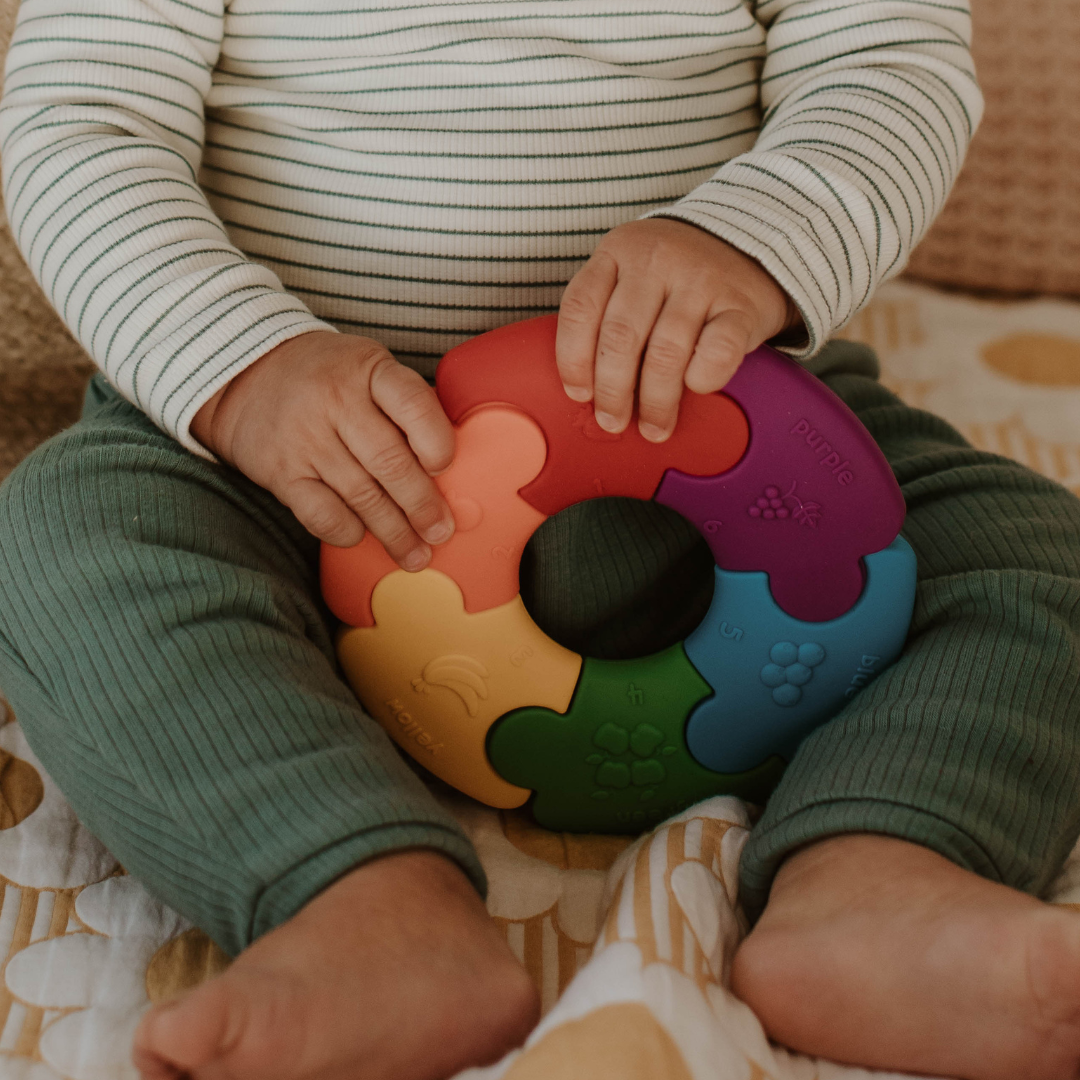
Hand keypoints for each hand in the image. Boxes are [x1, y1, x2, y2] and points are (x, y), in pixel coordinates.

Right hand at [191, 331, 454, 569]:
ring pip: (361, 495)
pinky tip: (362, 538)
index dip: (436, 442)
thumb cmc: (326, 378)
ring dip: (394, 533)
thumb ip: (405, 404)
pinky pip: (322, 514)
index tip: (445, 469)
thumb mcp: (368, 368)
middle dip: (422, 506)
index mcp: (369, 370)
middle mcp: (336, 401)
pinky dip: (347, 531)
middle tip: (441, 532)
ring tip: (415, 555)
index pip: (413, 406)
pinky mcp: (280, 471)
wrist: (245, 375)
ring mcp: (305, 438)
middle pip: (390, 463)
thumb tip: (455, 465)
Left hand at [556, 218, 801, 441]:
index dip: (573, 360)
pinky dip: (702, 378)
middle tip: (614, 422)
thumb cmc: (674, 279)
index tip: (580, 394)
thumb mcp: (630, 275)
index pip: (580, 308)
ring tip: (654, 427)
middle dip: (613, 391)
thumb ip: (604, 315)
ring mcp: (702, 279)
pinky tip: (695, 389)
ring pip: (666, 352)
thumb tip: (586, 391)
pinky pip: (717, 351)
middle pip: (621, 337)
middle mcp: (658, 260)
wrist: (747, 247)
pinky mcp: (741, 304)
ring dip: (655, 401)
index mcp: (619, 250)